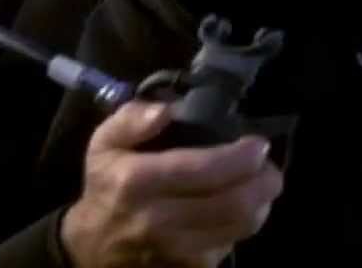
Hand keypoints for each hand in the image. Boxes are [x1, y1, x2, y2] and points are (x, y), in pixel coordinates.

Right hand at [59, 100, 282, 267]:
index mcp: (138, 181)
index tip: (258, 144)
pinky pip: (231, 244)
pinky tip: (239, 209)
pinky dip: (244, 224)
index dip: (242, 157)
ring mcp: (177, 250)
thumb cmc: (108, 188)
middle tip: (268, 166)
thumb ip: (132, 119)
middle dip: (265, 180)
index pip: (204, 170)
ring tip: (260, 184)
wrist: (93, 249)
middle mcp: (159, 219)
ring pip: (241, 227)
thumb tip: (166, 110)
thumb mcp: (104, 144)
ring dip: (262, 202)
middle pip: (234, 203)